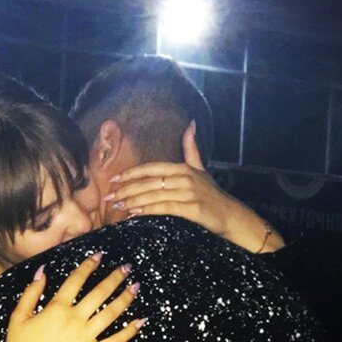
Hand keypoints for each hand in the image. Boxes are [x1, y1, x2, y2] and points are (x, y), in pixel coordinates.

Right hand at [0, 253, 144, 341]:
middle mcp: (75, 319)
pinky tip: (140, 321)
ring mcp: (86, 337)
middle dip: (115, 278)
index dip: (89, 266)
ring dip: (125, 298)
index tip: (99, 256)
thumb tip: (42, 271)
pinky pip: (115, 341)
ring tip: (136, 287)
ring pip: (111, 313)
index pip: (77, 280)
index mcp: (57, 308)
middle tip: (127, 268)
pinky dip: (129, 331)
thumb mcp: (18, 317)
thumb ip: (31, 292)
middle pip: (100, 293)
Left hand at [104, 123, 283, 253]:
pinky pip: (164, 208)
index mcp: (183, 168)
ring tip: (117, 206)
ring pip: (154, 195)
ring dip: (133, 201)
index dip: (132, 173)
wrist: (231, 216)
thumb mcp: (201, 169)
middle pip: (149, 182)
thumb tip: (190, 124)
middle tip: (109, 196)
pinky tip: (134, 213)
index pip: (152, 168)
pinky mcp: (191, 209)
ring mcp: (188, 193)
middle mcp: (185, 178)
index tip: (115, 179)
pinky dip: (147, 210)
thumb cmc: (213, 195)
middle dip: (126, 189)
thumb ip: (192, 149)